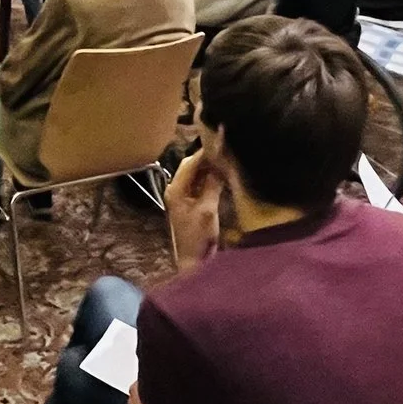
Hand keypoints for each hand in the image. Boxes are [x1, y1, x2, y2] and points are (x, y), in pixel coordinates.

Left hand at [165, 150, 223, 272]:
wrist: (192, 262)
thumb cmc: (197, 239)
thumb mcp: (207, 210)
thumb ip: (212, 185)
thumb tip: (220, 165)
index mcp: (176, 190)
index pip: (190, 164)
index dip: (205, 152)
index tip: (220, 141)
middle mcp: (176, 190)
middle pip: (192, 167)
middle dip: (208, 158)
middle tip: (225, 148)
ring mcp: (183, 198)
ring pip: (197, 175)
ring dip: (210, 167)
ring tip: (226, 158)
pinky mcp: (191, 205)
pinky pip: (200, 185)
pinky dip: (210, 179)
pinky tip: (223, 174)